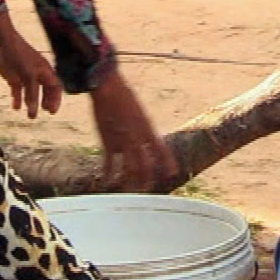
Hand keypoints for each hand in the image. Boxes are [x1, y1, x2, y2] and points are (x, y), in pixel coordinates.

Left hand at [0, 15, 63, 118]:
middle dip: (45, 102)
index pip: (55, 87)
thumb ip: (31, 93)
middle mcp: (36, 73)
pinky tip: (15, 107)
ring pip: (31, 92)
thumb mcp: (27, 74)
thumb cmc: (17, 53)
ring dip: (31, 103)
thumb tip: (33, 110)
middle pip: (45, 90)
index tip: (51, 111)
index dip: (55, 99)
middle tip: (44, 112)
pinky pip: (17, 90)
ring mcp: (24, 75)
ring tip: (30, 115)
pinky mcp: (12, 76)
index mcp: (44, 70)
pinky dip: (17, 99)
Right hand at [90, 71, 176, 191]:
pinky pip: (109, 163)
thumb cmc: (124, 96)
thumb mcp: (140, 112)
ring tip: (130, 190)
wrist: (108, 89)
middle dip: (146, 179)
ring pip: (129, 168)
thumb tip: (146, 138)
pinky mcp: (107, 142)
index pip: (162, 150)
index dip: (168, 163)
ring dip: (130, 181)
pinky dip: (108, 174)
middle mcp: (137, 138)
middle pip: (145, 165)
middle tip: (147, 189)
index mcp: (148, 128)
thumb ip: (143, 128)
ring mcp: (122, 141)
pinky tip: (108, 182)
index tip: (172, 173)